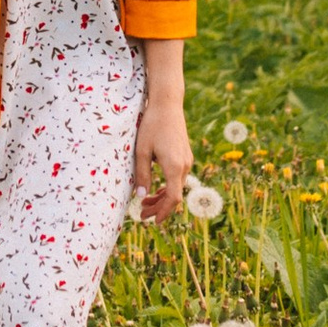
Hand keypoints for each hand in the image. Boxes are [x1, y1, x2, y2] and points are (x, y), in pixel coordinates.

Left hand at [130, 64, 191, 223]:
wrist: (167, 105)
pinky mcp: (185, 156)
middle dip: (160, 208)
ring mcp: (187, 161)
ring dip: (162, 198)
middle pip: (175, 196)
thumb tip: (141, 197)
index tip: (153, 221)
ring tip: (146, 204)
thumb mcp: (141, 151)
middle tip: (143, 215)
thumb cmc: (151, 126)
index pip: (173, 199)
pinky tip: (156, 190)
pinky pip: (178, 178)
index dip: (164, 212)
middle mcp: (184, 166)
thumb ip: (142, 175)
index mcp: (174, 166)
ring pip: (177, 188)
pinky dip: (168, 187)